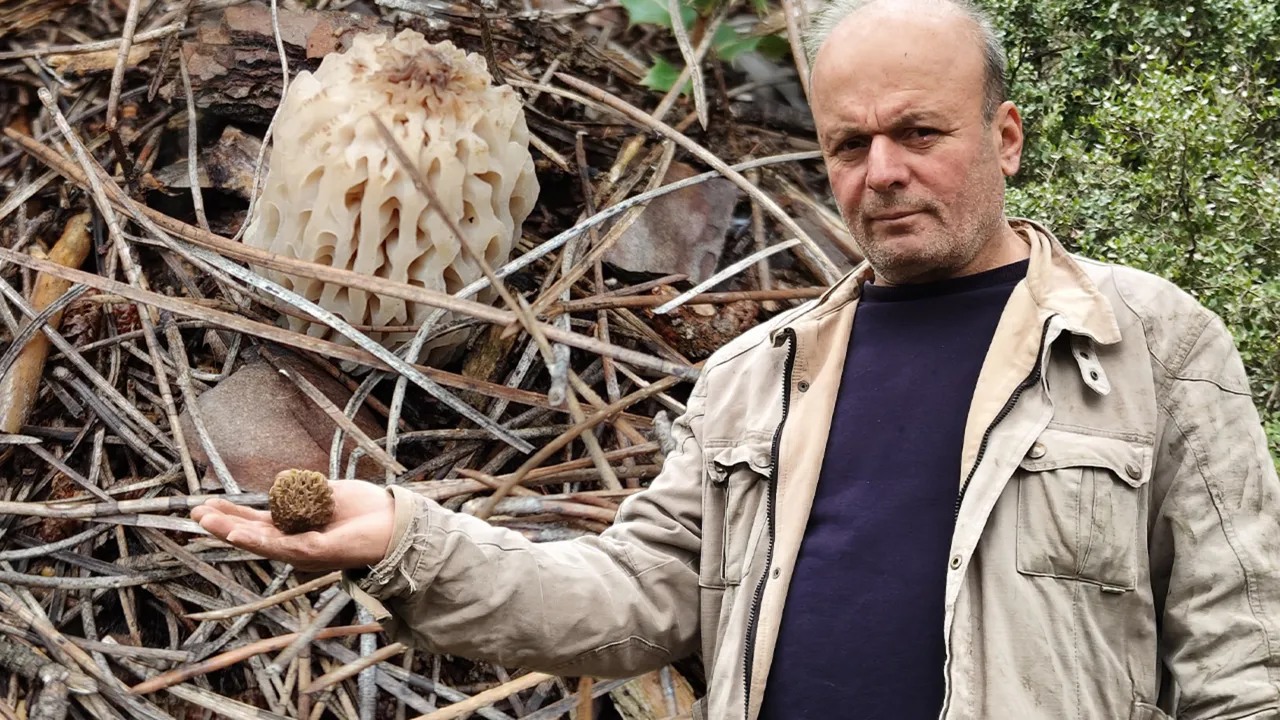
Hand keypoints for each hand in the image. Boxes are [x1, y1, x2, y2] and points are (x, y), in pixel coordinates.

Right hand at [192, 480, 395, 570]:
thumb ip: (301, 490)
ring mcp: (304, 550)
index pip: (257, 523)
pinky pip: (282, 546)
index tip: (206, 504)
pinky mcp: (317, 552)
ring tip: (205, 521)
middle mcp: (295, 544)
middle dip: (223, 524)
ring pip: (260, 543)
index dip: (232, 514)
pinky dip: (258, 540)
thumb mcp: (324, 494)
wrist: (396, 522)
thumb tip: (282, 478)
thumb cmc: (365, 510)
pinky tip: (238, 533)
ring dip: (231, 531)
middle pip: (251, 535)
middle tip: (194, 512)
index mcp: (296, 530)